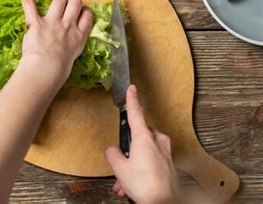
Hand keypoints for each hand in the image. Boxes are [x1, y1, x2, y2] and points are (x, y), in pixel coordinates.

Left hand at [20, 0, 92, 82]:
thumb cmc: (59, 71)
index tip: (80, 15)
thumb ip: (73, 46)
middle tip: (66, 11)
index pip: (87, 15)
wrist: (45, 70)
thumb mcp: (73, 58)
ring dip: (57, 2)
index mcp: (79, 36)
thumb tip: (67, 47)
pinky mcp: (35, 23)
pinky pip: (30, 3)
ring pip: (59, 0)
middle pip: (75, 3)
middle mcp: (68, 25)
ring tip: (54, 8)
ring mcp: (51, 22)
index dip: (84, 12)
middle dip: (72, 4)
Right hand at [105, 85, 181, 203]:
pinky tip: (133, 186)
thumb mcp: (119, 168)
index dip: (132, 99)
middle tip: (120, 164)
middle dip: (127, 151)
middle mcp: (157, 142)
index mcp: (144, 137)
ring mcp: (165, 153)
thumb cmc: (146, 185)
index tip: (132, 88)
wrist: (164, 202)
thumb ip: (113, 154)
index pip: (136, 112)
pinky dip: (141, 172)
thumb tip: (113, 151)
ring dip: (132, 166)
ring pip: (143, 153)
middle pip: (138, 138)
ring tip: (125, 182)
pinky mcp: (169, 164)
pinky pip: (151, 162)